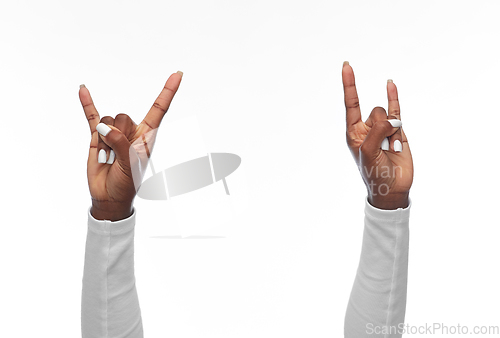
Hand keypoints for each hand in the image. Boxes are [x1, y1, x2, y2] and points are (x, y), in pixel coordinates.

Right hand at [79, 71, 182, 219]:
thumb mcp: (132, 165)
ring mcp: (114, 133)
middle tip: (118, 156)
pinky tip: (83, 89)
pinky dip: (87, 103)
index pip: (159, 109)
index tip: (178, 74)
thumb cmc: (127, 183)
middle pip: (123, 117)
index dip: (168, 92)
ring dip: (103, 140)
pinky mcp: (97, 137)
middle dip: (117, 135)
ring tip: (108, 157)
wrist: (109, 196)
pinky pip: (91, 116)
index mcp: (147, 136)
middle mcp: (132, 131)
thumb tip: (104, 127)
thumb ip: (121, 144)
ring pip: (107, 121)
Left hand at [342, 62, 412, 209]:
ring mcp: (382, 128)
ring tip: (391, 149)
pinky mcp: (398, 130)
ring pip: (388, 115)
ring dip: (393, 132)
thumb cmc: (374, 172)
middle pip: (375, 112)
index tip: (346, 65)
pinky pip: (396, 110)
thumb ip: (377, 131)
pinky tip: (390, 83)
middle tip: (383, 147)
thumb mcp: (368, 152)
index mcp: (353, 133)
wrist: (392, 187)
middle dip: (382, 128)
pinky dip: (393, 96)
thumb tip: (392, 119)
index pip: (350, 103)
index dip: (349, 84)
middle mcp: (366, 128)